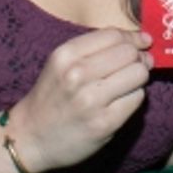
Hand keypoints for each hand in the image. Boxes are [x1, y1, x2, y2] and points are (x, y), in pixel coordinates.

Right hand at [4, 28, 151, 172]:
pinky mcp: (105, 123)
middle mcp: (77, 74)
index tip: (141, 44)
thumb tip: (142, 40)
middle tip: (134, 67)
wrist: (30, 137)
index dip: (132, 38)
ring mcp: (91, 100)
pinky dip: (134, 98)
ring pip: (138, 74)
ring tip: (126, 85)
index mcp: (66, 55)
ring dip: (138, 78)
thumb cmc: (52, 96)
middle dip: (138, 58)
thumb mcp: (62, 63)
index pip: (114, 35)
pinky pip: (137, 99)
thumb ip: (96, 48)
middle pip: (130, 53)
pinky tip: (120, 102)